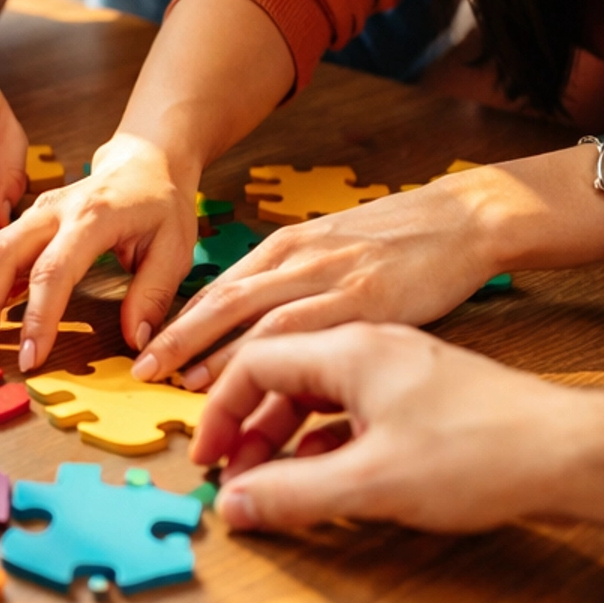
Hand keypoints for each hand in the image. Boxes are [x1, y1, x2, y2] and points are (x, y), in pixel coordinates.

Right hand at [0, 131, 195, 370]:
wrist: (143, 163)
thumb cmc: (160, 206)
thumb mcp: (175, 248)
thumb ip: (153, 294)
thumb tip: (136, 341)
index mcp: (93, 217)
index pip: (54, 270)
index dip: (38, 317)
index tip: (30, 357)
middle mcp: (54, 211)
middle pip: (2, 255)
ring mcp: (34, 214)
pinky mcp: (24, 222)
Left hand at [134, 174, 503, 390]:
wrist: (462, 218)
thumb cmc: (400, 242)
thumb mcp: (332, 252)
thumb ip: (294, 284)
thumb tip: (253, 330)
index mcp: (287, 247)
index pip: (219, 287)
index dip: (179, 322)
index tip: (146, 353)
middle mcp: (299, 258)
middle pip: (223, 300)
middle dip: (178, 338)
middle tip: (141, 372)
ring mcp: (331, 277)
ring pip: (256, 316)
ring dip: (215, 352)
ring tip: (180, 385)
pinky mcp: (367, 298)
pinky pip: (308, 330)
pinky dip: (274, 356)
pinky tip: (254, 380)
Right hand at [194, 323, 603, 536]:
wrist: (568, 451)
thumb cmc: (479, 453)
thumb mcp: (371, 483)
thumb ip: (292, 494)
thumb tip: (234, 507)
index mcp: (350, 349)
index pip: (255, 363)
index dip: (221, 414)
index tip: (210, 458)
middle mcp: (371, 346)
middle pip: (284, 377)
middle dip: (251, 429)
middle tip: (234, 476)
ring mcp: (401, 369)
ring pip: (320, 394)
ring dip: (287, 437)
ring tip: (273, 481)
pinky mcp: (425, 395)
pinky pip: (354, 408)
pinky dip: (327, 440)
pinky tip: (326, 474)